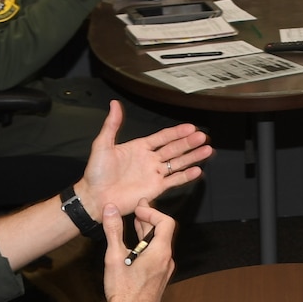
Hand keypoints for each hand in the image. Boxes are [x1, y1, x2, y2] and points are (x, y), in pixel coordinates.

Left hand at [79, 100, 210, 215]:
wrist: (95, 197)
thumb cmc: (96, 173)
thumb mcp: (102, 145)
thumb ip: (112, 125)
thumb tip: (114, 104)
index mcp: (139, 147)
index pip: (163, 137)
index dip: (177, 132)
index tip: (190, 127)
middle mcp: (150, 160)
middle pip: (174, 149)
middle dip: (189, 143)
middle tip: (203, 137)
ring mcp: (154, 174)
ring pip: (178, 163)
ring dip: (192, 157)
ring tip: (207, 150)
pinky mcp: (156, 189)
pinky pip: (174, 181)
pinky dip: (186, 176)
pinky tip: (197, 170)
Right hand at [99, 203, 173, 301]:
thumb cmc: (123, 293)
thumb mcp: (114, 257)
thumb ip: (113, 231)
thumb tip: (111, 210)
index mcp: (160, 253)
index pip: (165, 222)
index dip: (152, 212)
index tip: (138, 209)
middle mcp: (166, 261)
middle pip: (163, 233)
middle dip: (149, 219)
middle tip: (137, 210)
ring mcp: (164, 272)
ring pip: (159, 245)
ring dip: (147, 233)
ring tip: (134, 224)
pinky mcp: (159, 280)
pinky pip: (157, 257)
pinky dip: (147, 246)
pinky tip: (134, 248)